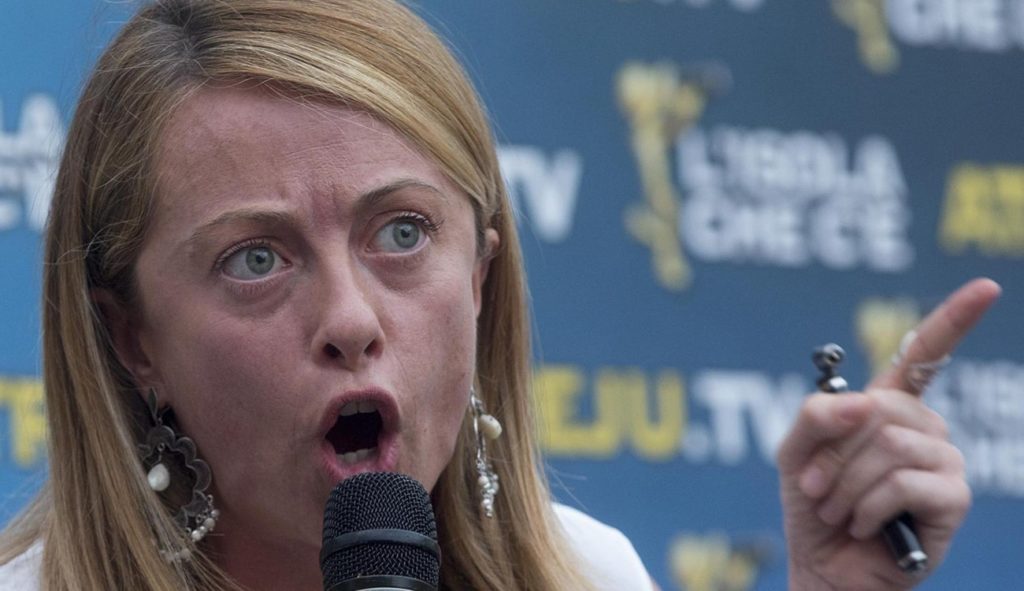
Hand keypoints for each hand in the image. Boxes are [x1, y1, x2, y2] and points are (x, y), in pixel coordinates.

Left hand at [776, 278, 1000, 589]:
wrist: (823, 568)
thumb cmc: (813, 509)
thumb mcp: (794, 453)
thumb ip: (814, 417)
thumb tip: (861, 403)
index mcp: (888, 408)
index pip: (924, 356)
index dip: (955, 320)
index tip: (987, 288)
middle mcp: (923, 428)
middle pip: (881, 409)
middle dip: (834, 452)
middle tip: (818, 487)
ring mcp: (943, 462)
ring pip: (890, 444)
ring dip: (846, 485)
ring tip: (839, 511)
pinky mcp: (952, 499)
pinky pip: (904, 481)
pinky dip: (868, 506)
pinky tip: (866, 526)